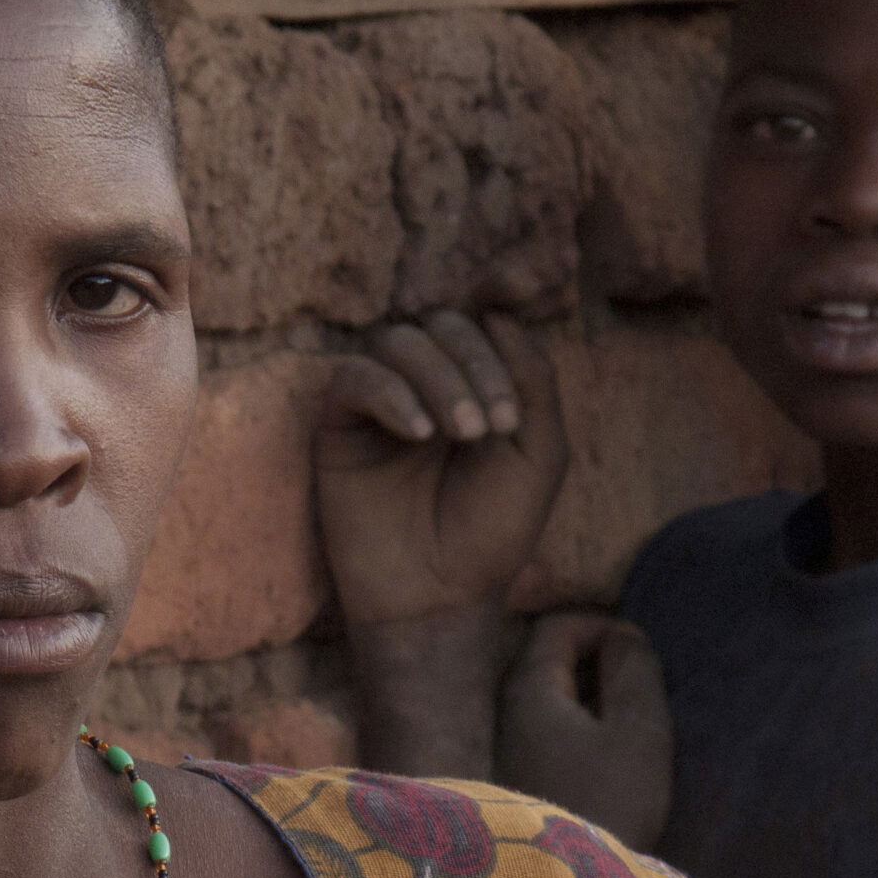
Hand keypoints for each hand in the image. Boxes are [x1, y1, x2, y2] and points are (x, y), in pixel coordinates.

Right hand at [316, 311, 567, 629]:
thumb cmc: (492, 533)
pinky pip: (356, 377)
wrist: (440, 597)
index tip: (523, 279)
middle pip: (445, 322)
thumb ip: (534, 382)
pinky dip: (391, 394)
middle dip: (477, 361)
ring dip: (441, 378)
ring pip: (401, 341)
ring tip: (466, 435)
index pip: (482, 315)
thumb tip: (502, 313)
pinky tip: (419, 433)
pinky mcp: (339, 425)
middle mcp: (428, 382)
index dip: (497, 287)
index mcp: (477, 382)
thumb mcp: (538, 455)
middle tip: (496, 425)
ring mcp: (382, 400)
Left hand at [497, 613, 674, 850]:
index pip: (558, 625)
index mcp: (531, 689)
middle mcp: (508, 711)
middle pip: (549, 658)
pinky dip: (579, 724)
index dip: (604, 626)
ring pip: (550, 695)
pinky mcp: (520, 777)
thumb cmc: (610, 802)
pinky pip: (549, 727)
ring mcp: (509, 746)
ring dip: (591, 695)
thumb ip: (634, 670)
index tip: (642, 654)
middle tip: (641, 687)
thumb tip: (624, 634)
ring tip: (631, 721)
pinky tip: (608, 753)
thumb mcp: (638, 730)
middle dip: (598, 659)